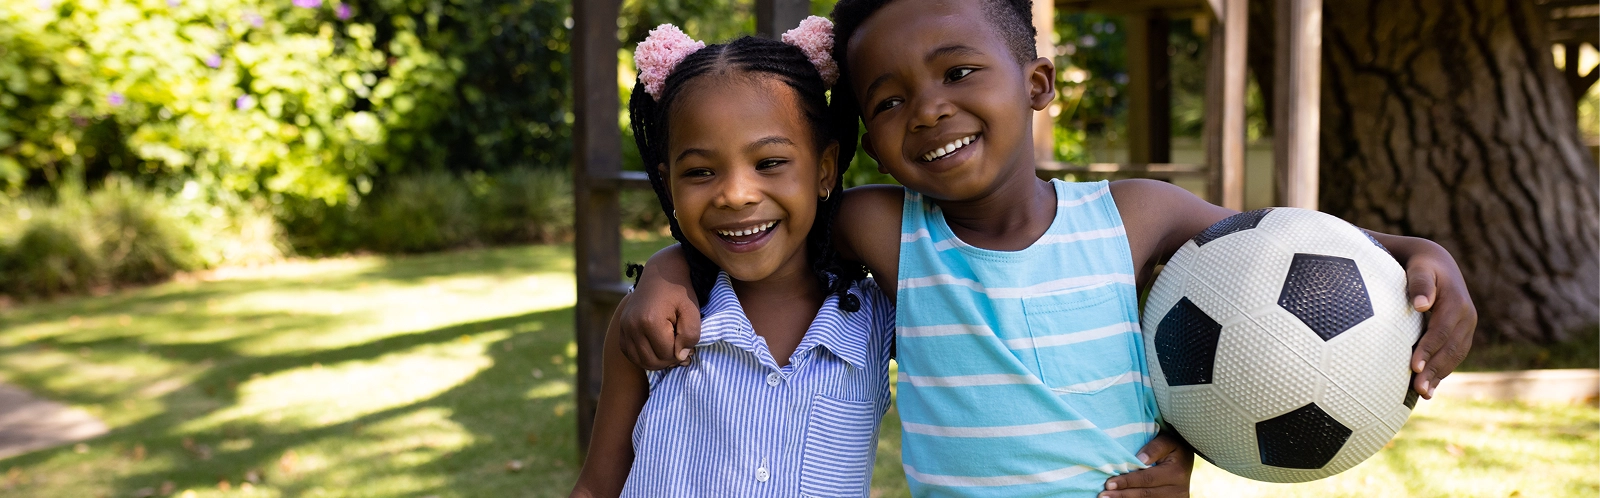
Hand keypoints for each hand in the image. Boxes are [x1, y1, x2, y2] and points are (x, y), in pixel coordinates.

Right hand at [617, 246, 702, 369]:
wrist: (661, 272)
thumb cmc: (680, 291)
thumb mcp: (692, 310)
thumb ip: (690, 335)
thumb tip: (680, 357)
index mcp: (650, 321)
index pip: (666, 354)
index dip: (681, 354)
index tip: (688, 344)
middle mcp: (633, 326)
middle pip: (652, 361)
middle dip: (669, 360)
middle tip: (680, 349)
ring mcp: (624, 327)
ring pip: (640, 360)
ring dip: (657, 361)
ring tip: (669, 349)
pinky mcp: (621, 328)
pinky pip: (630, 353)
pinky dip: (643, 356)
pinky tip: (656, 348)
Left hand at [1101, 431, 1192, 497]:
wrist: (1186, 460)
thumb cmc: (1173, 446)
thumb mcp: (1168, 441)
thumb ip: (1155, 447)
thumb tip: (1140, 459)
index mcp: (1176, 472)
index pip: (1147, 478)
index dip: (1127, 482)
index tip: (1109, 483)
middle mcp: (1178, 490)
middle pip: (1145, 494)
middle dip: (1122, 495)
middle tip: (1103, 496)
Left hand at [1400, 240, 1476, 398]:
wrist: (1436, 262)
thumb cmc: (1420, 265)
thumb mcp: (1419, 267)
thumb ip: (1419, 283)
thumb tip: (1421, 305)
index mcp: (1456, 302)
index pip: (1441, 331)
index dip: (1428, 349)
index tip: (1413, 367)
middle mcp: (1466, 316)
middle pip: (1451, 348)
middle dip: (1434, 370)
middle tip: (1417, 389)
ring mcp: (1467, 326)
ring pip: (1455, 355)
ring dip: (1439, 375)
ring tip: (1422, 393)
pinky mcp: (1462, 333)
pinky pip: (1454, 355)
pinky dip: (1443, 371)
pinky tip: (1431, 388)